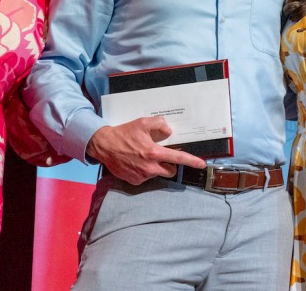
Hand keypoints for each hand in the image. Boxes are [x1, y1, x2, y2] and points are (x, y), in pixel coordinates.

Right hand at [86, 116, 205, 184]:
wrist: (104, 145)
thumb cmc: (124, 133)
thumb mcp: (142, 123)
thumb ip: (159, 124)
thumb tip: (169, 131)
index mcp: (154, 153)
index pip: (178, 158)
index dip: (191, 161)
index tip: (202, 164)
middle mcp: (150, 167)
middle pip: (171, 170)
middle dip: (170, 164)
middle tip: (161, 155)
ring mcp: (142, 176)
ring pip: (158, 174)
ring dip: (156, 167)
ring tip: (144, 157)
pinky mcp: (135, 181)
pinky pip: (146, 178)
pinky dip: (145, 171)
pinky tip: (136, 163)